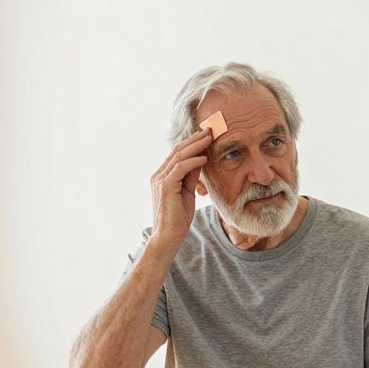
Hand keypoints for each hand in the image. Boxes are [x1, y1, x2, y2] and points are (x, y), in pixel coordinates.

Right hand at [149, 128, 211, 244]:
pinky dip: (193, 161)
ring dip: (196, 146)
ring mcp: (160, 180)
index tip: (206, 135)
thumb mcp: (188, 193)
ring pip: (178, 156)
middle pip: (177, 151)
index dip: (192, 143)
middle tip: (209, 130)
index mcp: (162, 176)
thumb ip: (191, 177)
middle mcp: (158, 175)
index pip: (177, 154)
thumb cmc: (178, 218)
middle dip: (194, 139)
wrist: (168, 237)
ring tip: (209, 138)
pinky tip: (204, 158)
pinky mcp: (165, 187)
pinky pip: (180, 168)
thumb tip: (201, 160)